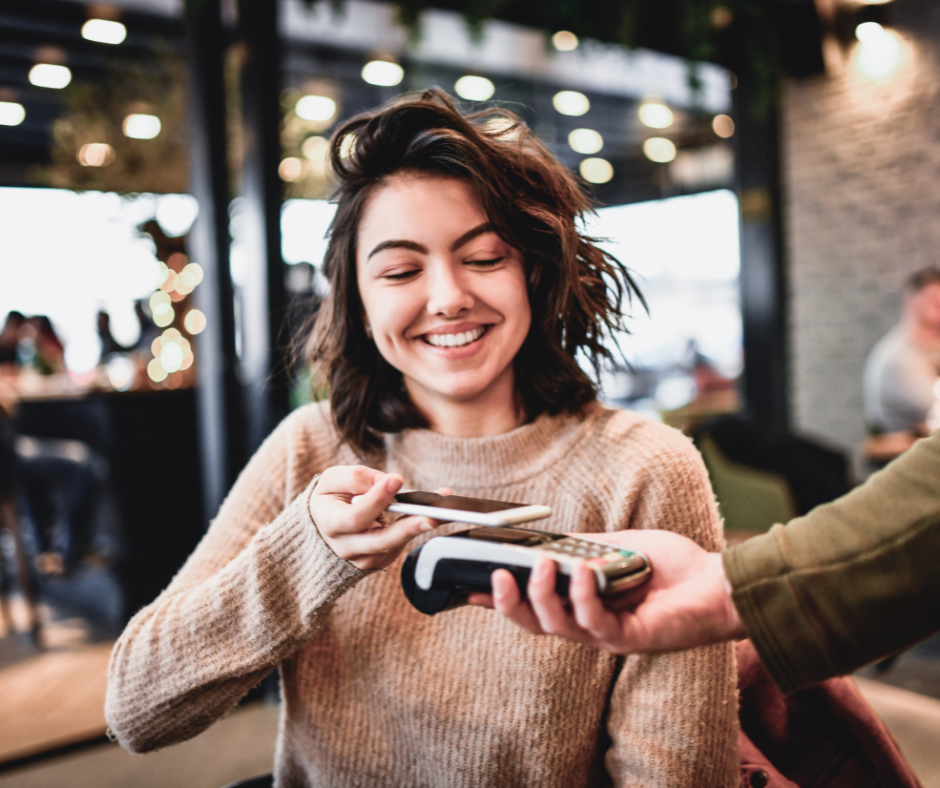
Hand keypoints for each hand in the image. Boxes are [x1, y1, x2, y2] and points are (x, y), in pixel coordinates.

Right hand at [309, 466, 446, 570]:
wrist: (325, 522)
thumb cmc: (331, 497)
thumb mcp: (334, 480)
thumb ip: (358, 478)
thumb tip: (388, 482)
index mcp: (331, 524)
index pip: (356, 516)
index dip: (377, 499)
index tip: (396, 480)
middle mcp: (346, 547)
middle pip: (380, 541)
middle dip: (407, 528)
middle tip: (431, 516)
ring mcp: (363, 558)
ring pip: (394, 546)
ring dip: (419, 525)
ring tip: (441, 508)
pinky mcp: (379, 560)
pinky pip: (401, 546)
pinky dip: (416, 528)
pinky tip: (430, 514)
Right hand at [468, 530, 744, 653]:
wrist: (717, 582)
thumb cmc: (670, 566)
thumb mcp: (615, 548)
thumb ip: (581, 548)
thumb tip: (546, 540)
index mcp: (580, 605)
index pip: (531, 606)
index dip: (499, 599)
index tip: (468, 584)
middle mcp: (588, 625)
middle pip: (535, 624)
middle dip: (509, 603)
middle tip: (497, 576)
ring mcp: (608, 635)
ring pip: (558, 626)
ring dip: (543, 596)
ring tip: (541, 565)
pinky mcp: (630, 638)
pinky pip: (595, 623)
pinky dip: (583, 596)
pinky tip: (584, 572)